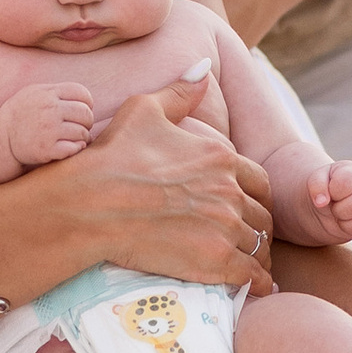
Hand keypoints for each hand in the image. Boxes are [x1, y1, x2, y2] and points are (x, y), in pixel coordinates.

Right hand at [0, 83, 94, 168]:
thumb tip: (86, 100)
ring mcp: (48, 130)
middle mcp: (49, 110)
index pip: (82, 94)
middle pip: (86, 113)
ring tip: (77, 137)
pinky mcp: (47, 150)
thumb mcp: (34, 92)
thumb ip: (58, 91)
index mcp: (48, 94)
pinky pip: (74, 148)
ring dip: (83, 136)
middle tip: (82, 126)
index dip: (87, 102)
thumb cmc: (21, 113)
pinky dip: (77, 148)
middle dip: (87, 121)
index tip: (82, 110)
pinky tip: (72, 147)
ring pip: (82, 132)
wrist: (0, 137)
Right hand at [14, 75, 274, 294]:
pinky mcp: (214, 260)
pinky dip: (258, 281)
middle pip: (262, 215)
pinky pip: (251, 274)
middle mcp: (229, 190)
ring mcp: (223, 226)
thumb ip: (179, 92)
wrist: (89, 204)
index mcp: (220, 156)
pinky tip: (256, 286)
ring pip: (258, 244)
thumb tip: (202, 66)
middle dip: (258, 227)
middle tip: (251, 239)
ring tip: (252, 265)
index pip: (258, 180)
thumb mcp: (144, 110)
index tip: (247, 207)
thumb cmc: (112, 156)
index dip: (255, 196)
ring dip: (258, 255)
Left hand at [294, 158, 351, 249]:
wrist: (332, 204)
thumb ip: (317, 185)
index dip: (334, 192)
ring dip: (346, 225)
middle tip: (336, 207)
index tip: (331, 193)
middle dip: (338, 211)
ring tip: (343, 217)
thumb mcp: (317, 180)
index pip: (346, 182)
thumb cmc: (327, 188)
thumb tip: (321, 202)